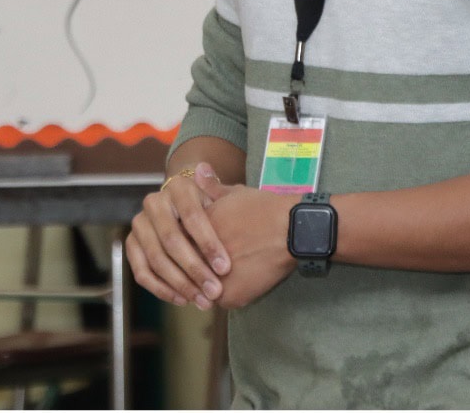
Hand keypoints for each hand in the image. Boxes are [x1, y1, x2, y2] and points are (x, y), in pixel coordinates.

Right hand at [126, 163, 231, 308]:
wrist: (187, 206)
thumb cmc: (211, 206)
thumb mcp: (219, 197)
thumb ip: (217, 190)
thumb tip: (205, 169)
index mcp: (178, 187)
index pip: (192, 216)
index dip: (208, 243)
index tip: (225, 268)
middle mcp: (153, 203)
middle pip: (172, 240)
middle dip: (195, 269)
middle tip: (214, 291)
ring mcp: (139, 224)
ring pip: (156, 259)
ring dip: (180, 284)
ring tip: (202, 301)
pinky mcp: (131, 245)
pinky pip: (142, 272)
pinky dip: (161, 289)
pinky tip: (182, 299)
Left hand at [196, 178, 299, 308]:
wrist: (293, 230)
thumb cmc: (265, 209)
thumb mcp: (235, 193)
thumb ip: (212, 188)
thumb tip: (198, 168)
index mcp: (195, 231)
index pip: (177, 245)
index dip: (184, 248)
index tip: (194, 248)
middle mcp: (198, 256)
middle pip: (186, 269)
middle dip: (190, 270)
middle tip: (202, 269)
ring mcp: (212, 279)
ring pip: (201, 289)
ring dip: (205, 286)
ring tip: (218, 281)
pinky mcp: (229, 297)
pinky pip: (220, 301)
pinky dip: (225, 296)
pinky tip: (236, 286)